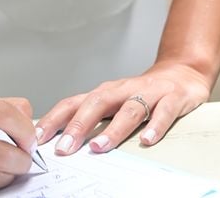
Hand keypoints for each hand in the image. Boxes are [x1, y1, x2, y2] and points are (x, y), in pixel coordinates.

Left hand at [34, 62, 210, 155]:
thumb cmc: (141, 92)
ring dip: (113, 129)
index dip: (55, 118)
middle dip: (78, 125)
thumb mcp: (114, 102)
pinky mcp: (172, 98)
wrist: (181, 72)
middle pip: (97, 103)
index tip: (39, 137)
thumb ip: (93, 118)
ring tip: (99, 147)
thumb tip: (61, 140)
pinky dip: (155, 126)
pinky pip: (163, 112)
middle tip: (64, 148)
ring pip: (128, 109)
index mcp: (105, 93)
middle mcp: (122, 90)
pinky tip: (147, 141)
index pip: (74, 102)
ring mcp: (148, 93)